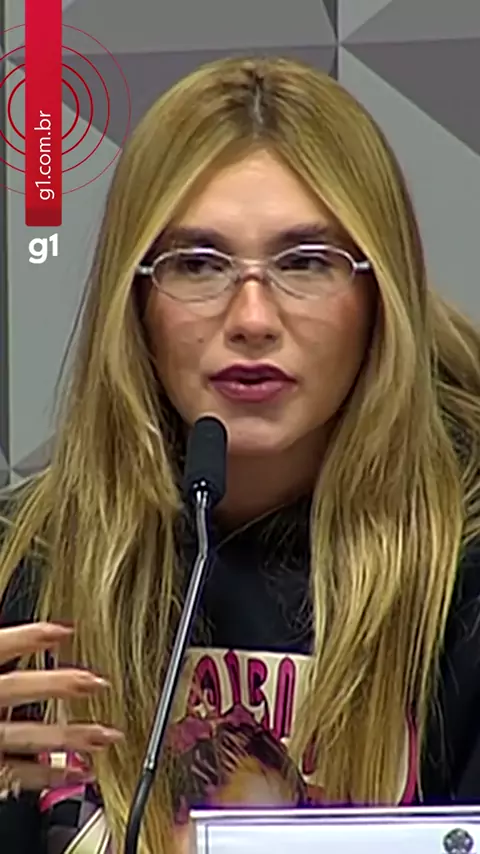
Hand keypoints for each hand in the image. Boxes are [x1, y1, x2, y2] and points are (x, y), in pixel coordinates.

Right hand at [0, 622, 122, 791]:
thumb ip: (2, 648)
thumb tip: (24, 626)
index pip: (0, 647)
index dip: (31, 638)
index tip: (67, 630)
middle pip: (17, 690)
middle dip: (60, 685)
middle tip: (100, 681)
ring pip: (27, 738)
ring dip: (70, 736)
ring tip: (108, 735)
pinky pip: (21, 776)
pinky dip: (53, 776)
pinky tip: (83, 772)